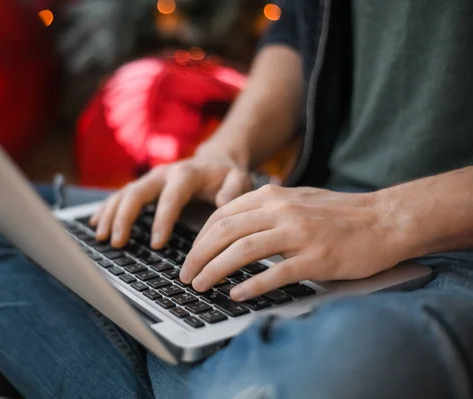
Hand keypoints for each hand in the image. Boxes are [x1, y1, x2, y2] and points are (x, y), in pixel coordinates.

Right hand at [91, 146, 251, 247]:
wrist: (216, 161)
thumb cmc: (228, 176)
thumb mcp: (239, 180)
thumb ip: (234, 190)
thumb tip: (222, 203)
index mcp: (186, 174)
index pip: (170, 198)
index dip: (162, 220)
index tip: (156, 245)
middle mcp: (163, 173)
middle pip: (136, 192)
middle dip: (124, 218)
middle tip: (117, 242)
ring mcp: (150, 179)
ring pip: (124, 194)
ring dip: (110, 214)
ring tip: (101, 237)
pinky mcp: (144, 186)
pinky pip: (120, 196)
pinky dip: (106, 209)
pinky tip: (96, 224)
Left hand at [180, 185, 403, 301]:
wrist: (384, 220)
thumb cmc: (338, 214)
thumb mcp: (296, 200)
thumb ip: (264, 209)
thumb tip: (230, 229)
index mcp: (273, 196)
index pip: (222, 216)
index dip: (199, 238)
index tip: (190, 256)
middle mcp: (282, 211)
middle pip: (225, 232)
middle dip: (198, 256)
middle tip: (186, 275)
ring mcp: (299, 234)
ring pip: (242, 251)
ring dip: (215, 270)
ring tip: (201, 285)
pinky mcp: (317, 258)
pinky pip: (275, 273)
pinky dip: (251, 285)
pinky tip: (236, 295)